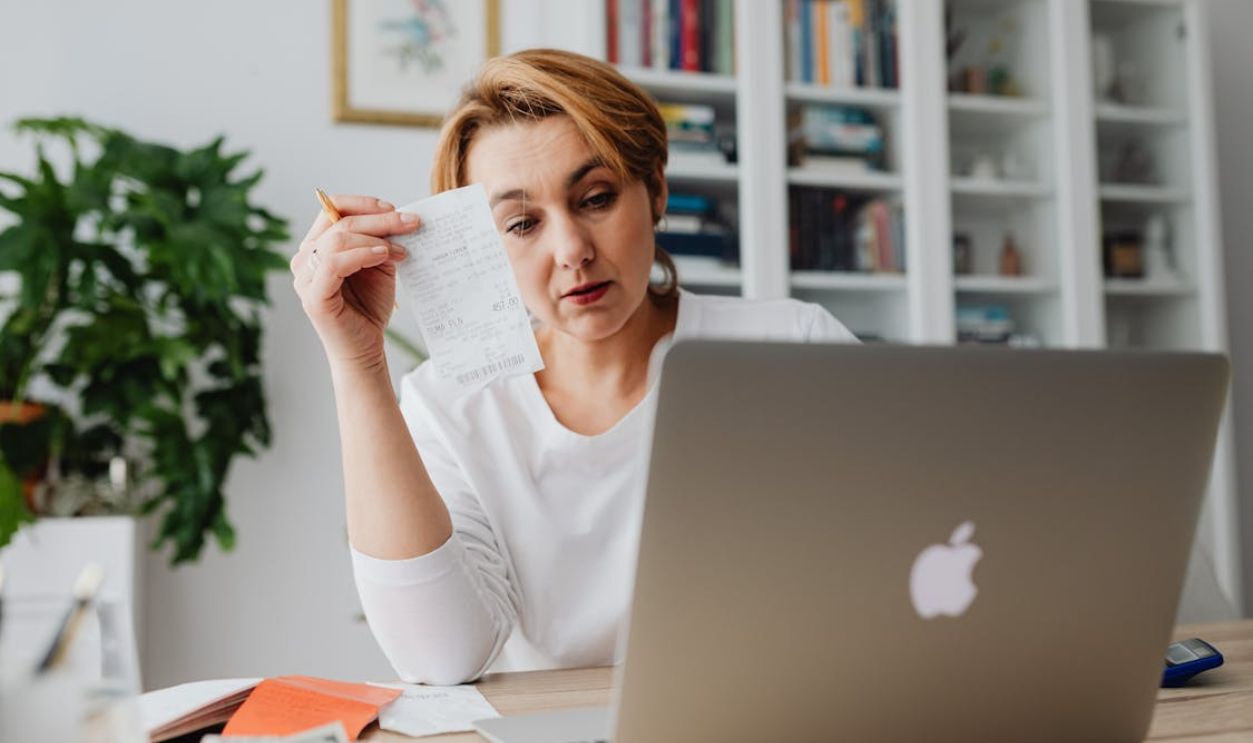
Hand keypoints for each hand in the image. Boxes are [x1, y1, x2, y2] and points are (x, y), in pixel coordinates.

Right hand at [292, 194, 419, 370]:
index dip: (363, 204)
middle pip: (338, 222)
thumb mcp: (378, 264)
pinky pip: (334, 263)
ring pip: (336, 240)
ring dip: (374, 238)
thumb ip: (380, 240)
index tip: (394, 208)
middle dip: (379, 219)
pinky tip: (383, 255)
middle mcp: (304, 259)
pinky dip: (361, 254)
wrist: (366, 348)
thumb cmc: (369, 306)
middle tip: (410, 223)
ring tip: (400, 249)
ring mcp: (305, 278)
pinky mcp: (314, 296)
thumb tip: (398, 217)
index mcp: (316, 246)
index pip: (331, 209)